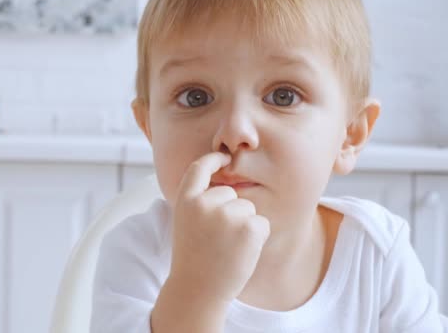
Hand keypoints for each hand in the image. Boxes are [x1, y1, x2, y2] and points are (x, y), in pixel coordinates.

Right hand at [168, 152, 270, 303]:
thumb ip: (200, 202)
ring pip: (248, 208)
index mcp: (185, 200)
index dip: (213, 160)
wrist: (198, 291)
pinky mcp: (249, 226)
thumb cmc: (194, 259)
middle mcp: (205, 202)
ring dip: (244, 226)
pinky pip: (262, 223)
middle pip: (231, 193)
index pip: (199, 167)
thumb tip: (224, 183)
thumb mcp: (186, 223)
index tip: (223, 158)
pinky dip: (257, 237)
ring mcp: (227, 214)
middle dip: (230, 211)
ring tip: (227, 248)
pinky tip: (240, 252)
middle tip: (216, 240)